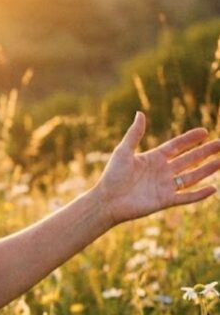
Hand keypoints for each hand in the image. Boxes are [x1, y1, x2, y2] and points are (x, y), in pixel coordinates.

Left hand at [94, 112, 219, 225]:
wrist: (106, 201)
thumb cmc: (112, 176)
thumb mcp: (123, 151)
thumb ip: (134, 134)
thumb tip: (140, 113)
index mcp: (152, 159)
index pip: (176, 146)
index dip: (190, 139)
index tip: (205, 131)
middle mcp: (161, 172)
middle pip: (188, 160)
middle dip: (205, 152)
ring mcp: (164, 186)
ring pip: (191, 177)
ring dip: (207, 170)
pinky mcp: (165, 201)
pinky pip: (186, 197)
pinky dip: (199, 194)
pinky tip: (213, 188)